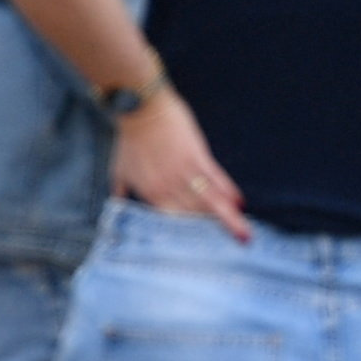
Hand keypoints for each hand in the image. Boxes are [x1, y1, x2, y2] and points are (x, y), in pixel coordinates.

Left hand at [110, 91, 252, 244]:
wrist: (140, 108)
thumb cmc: (129, 139)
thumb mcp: (118, 169)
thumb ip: (119, 192)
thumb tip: (115, 207)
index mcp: (149, 193)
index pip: (171, 222)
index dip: (188, 237)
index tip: (201, 252)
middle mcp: (168, 187)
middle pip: (194, 216)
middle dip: (211, 233)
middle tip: (230, 249)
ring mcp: (184, 172)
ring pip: (209, 202)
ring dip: (228, 219)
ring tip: (245, 236)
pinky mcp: (197, 156)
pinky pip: (216, 179)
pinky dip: (229, 192)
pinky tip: (239, 203)